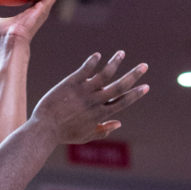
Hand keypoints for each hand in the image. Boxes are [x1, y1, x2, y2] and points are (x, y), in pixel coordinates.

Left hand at [33, 50, 148, 143]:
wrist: (44, 129)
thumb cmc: (64, 134)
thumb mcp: (85, 136)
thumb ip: (103, 130)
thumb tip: (119, 123)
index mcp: (100, 114)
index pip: (123, 102)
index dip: (136, 94)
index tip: (146, 86)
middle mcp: (95, 102)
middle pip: (119, 86)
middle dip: (134, 75)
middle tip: (145, 65)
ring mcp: (83, 92)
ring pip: (104, 74)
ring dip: (115, 62)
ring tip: (122, 53)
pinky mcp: (71, 84)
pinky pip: (85, 70)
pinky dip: (92, 62)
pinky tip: (98, 55)